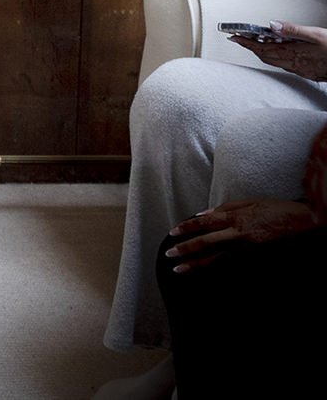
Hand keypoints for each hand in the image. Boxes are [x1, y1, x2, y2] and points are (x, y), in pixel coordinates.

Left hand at [166, 198, 318, 271]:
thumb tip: (202, 214)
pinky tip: (205, 274)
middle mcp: (240, 233)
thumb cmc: (278, 210)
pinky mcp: (257, 258)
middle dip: (186, 249)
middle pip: (207, 242)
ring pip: (217, 258)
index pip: (205, 222)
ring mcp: (249, 248)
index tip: (172, 233)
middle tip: (169, 254)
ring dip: (196, 263)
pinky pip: (233, 266)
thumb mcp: (251, 202)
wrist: (306, 223)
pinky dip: (217, 270)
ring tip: (179, 269)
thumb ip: (225, 209)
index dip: (187, 228)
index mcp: (237, 217)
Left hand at [232, 22, 326, 81]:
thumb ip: (293, 30)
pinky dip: (278, 59)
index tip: (234, 37)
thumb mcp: (316, 34)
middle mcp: (296, 65)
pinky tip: (281, 54)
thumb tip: (272, 25)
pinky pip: (287, 67)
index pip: (263, 49)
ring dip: (264, 54)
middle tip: (241, 40)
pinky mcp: (309, 73)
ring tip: (256, 44)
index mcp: (294, 54)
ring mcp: (302, 71)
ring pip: (276, 63)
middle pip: (266, 57)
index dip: (247, 43)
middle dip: (252, 48)